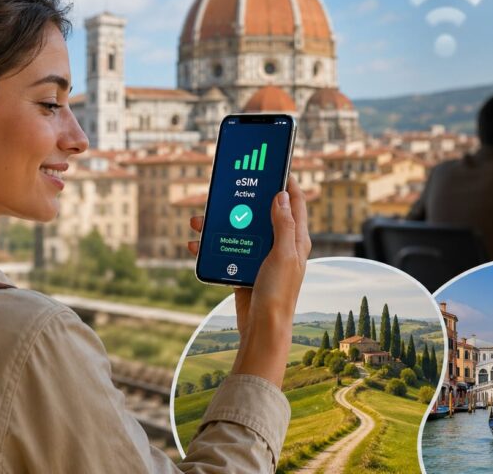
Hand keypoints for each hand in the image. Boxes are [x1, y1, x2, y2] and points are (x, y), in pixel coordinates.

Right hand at [187, 176, 310, 386]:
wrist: (262, 329)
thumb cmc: (278, 294)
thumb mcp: (283, 255)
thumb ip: (283, 225)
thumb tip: (281, 195)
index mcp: (296, 240)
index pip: (295, 202)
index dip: (286, 182)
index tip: (273, 164)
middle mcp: (280, 245)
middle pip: (261, 213)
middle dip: (242, 200)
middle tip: (226, 187)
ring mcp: (261, 257)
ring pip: (239, 230)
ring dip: (219, 223)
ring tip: (199, 219)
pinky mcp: (244, 269)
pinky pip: (226, 250)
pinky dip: (210, 245)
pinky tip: (196, 244)